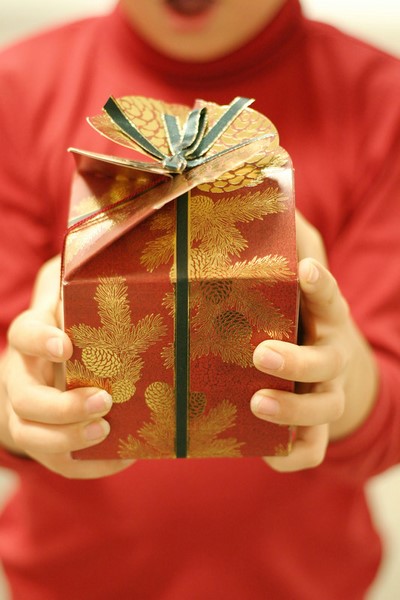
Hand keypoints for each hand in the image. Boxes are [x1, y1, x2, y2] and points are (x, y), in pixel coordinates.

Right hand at [0, 256, 133, 477]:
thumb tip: (120, 260)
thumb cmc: (80, 320)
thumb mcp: (79, 294)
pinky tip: (122, 456)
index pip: (24, 334)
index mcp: (32, 336)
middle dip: (59, 405)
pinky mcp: (45, 437)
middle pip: (22, 397)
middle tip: (102, 401)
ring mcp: (27, 410)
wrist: (59, 358)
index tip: (66, 345)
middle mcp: (22, 375)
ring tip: (106, 432)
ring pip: (28, 434)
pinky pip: (56, 462)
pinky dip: (86, 464)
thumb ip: (90, 282)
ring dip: (65, 439)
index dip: (40, 340)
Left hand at [250, 214, 378, 471]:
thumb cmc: (296, 318)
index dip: (320, 286)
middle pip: (325, 363)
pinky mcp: (312, 430)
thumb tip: (265, 198)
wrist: (323, 370)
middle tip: (261, 354)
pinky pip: (311, 451)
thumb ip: (286, 245)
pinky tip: (270, 454)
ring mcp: (324, 396)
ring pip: (322, 411)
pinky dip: (294, 455)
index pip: (329, 298)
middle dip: (297, 361)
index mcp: (323, 319)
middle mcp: (330, 358)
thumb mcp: (292, 285)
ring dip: (293, 410)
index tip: (303, 270)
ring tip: (258, 402)